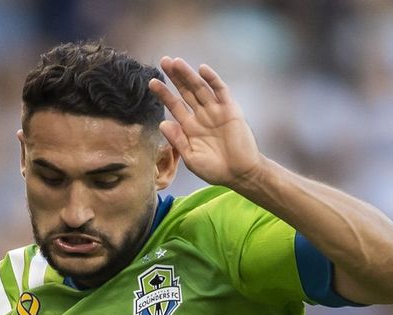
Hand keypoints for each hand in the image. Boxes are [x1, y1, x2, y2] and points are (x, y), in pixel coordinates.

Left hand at [149, 58, 262, 187]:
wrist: (240, 174)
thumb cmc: (215, 170)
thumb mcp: (191, 158)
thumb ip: (177, 140)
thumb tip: (162, 123)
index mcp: (190, 127)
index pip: (175, 106)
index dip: (164, 94)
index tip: (152, 83)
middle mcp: (202, 116)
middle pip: (186, 92)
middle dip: (175, 77)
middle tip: (164, 61)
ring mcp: (216, 111)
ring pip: (200, 88)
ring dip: (189, 75)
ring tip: (177, 62)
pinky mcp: (230, 110)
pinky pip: (220, 91)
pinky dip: (212, 79)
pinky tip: (202, 69)